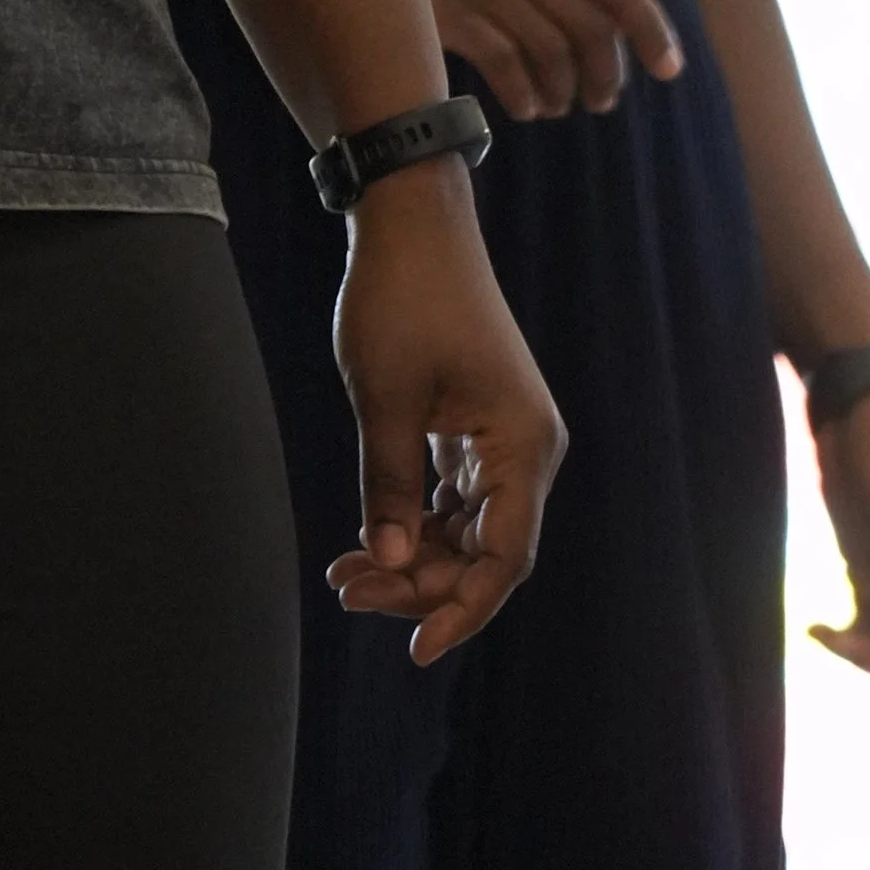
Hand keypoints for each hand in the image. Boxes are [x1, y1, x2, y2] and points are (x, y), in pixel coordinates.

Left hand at [323, 161, 566, 663]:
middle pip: (483, 553)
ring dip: (410, 557)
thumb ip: (388, 484)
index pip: (504, 560)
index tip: (414, 651)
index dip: (461, 611)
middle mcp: (524, 449)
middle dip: (418, 583)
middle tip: (347, 589)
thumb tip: (385, 562)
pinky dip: (412, 522)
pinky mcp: (474, 427)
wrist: (410, 218)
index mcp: (523, 446)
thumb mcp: (386, 397)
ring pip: (464, 531)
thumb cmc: (403, 299)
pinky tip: (366, 537)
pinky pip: (452, 500)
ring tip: (344, 571)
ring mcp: (500, 438)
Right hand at [407, 0, 683, 118]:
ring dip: (565, 92)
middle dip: (606, 74)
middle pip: (591, 29)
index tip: (670, 69)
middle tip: (601, 100)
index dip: (651, 28)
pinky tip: (526, 106)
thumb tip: (605, 27)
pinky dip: (526, 97)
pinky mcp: (452, 16)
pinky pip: (509, 70)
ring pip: (553, 56)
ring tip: (559, 105)